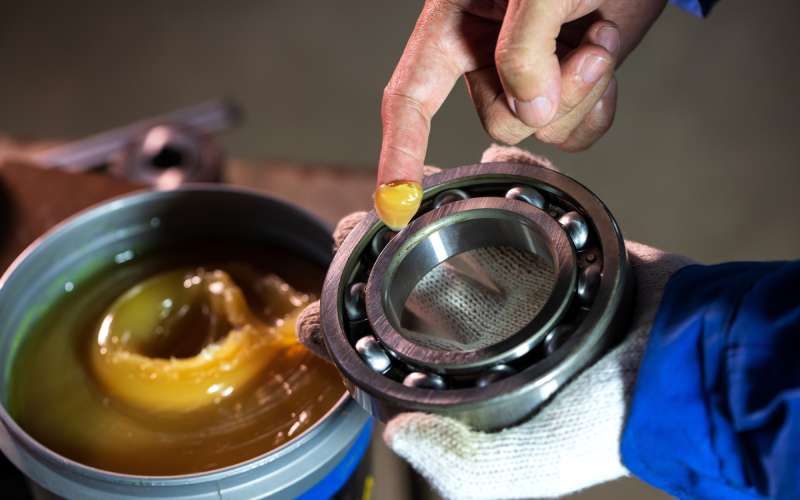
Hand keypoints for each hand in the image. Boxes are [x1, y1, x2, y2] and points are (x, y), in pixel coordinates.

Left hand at [301, 145, 692, 498]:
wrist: (689, 359)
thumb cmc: (612, 417)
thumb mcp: (532, 462)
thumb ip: (467, 463)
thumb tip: (399, 432)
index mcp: (461, 378)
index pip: (383, 358)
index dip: (339, 335)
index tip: (316, 312)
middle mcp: (479, 327)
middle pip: (402, 284)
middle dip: (367, 257)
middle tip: (353, 233)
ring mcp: (514, 281)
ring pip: (451, 233)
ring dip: (421, 207)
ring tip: (401, 194)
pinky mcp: (554, 245)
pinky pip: (520, 201)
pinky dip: (507, 177)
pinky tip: (490, 168)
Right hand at [377, 0, 666, 188]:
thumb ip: (524, 51)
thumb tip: (530, 112)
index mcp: (455, 19)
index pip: (412, 96)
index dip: (399, 151)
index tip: (393, 204)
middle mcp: (484, 52)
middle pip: (497, 121)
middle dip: (546, 97)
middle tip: (580, 48)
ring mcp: (526, 73)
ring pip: (538, 131)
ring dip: (580, 94)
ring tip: (596, 39)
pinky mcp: (563, 87)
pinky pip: (571, 133)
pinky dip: (596, 107)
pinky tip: (602, 58)